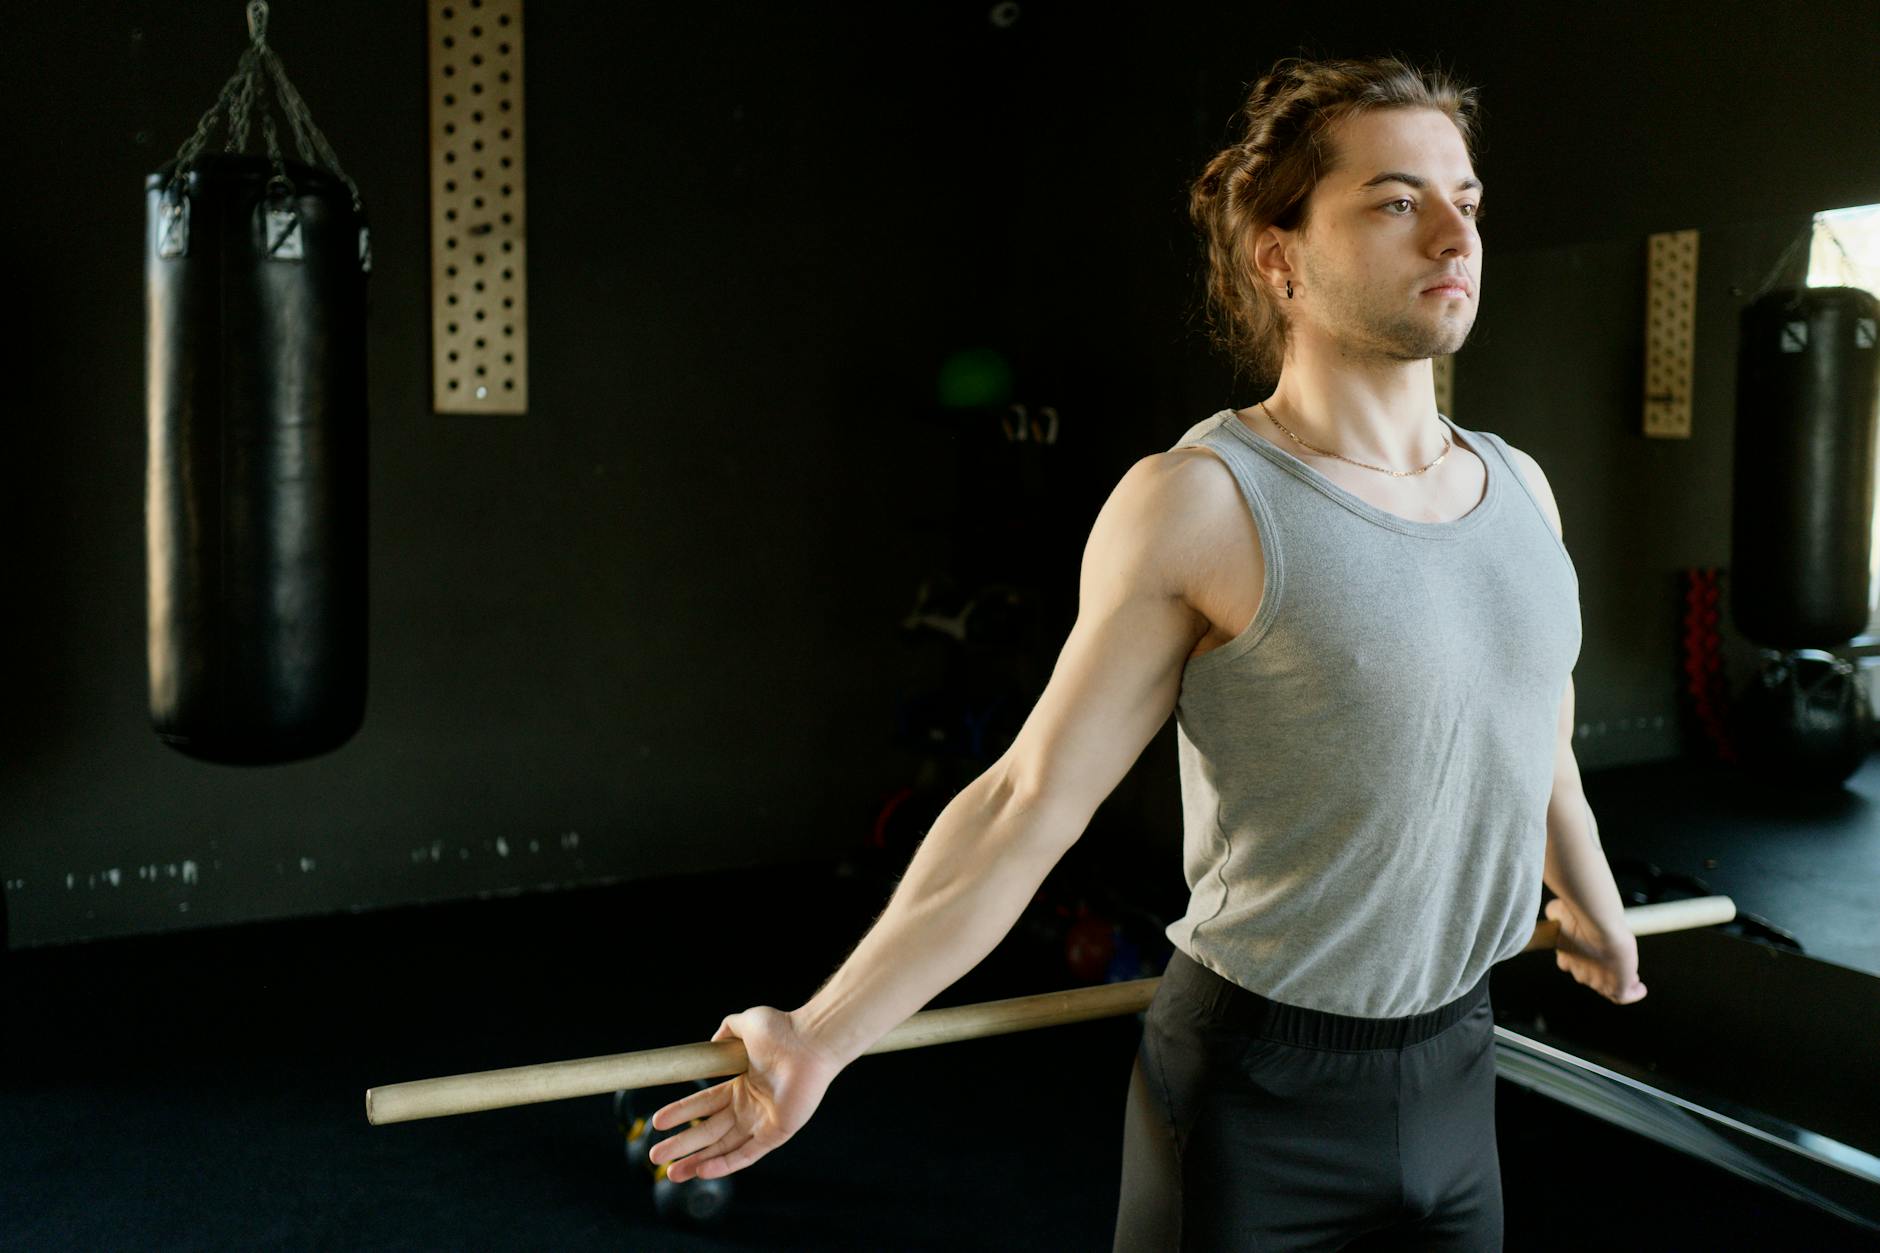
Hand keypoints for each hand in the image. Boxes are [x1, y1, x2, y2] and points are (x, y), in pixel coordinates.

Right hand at [647, 1006, 844, 1182]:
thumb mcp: (747, 1024)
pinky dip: (724, 1165)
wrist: (811, 1042)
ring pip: (722, 1147)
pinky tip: (701, 1171)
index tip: (658, 1122)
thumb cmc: (784, 1030)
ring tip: (670, 1172)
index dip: (682, 1114)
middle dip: (682, 1144)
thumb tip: (711, 1042)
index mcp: (741, 1085)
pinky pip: (746, 1154)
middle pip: (708, 1131)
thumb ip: (727, 1030)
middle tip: (656, 1155)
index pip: (704, 1105)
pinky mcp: (776, 1134)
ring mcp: (762, 1122)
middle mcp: (750, 1107)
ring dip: (696, 1160)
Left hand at [1544, 896, 1647, 1004]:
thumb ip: (1555, 913)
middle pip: (1590, 977)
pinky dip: (1633, 993)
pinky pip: (1624, 996)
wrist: (1600, 926)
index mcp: (1566, 959)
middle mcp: (1579, 974)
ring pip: (1607, 987)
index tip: (1591, 952)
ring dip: (1618, 980)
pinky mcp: (1616, 988)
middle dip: (1601, 970)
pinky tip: (1639, 988)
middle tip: (1614, 962)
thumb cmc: (1578, 917)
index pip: (1570, 964)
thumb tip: (1553, 911)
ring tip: (1629, 974)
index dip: (1582, 959)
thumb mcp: (1558, 911)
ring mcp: (1597, 983)